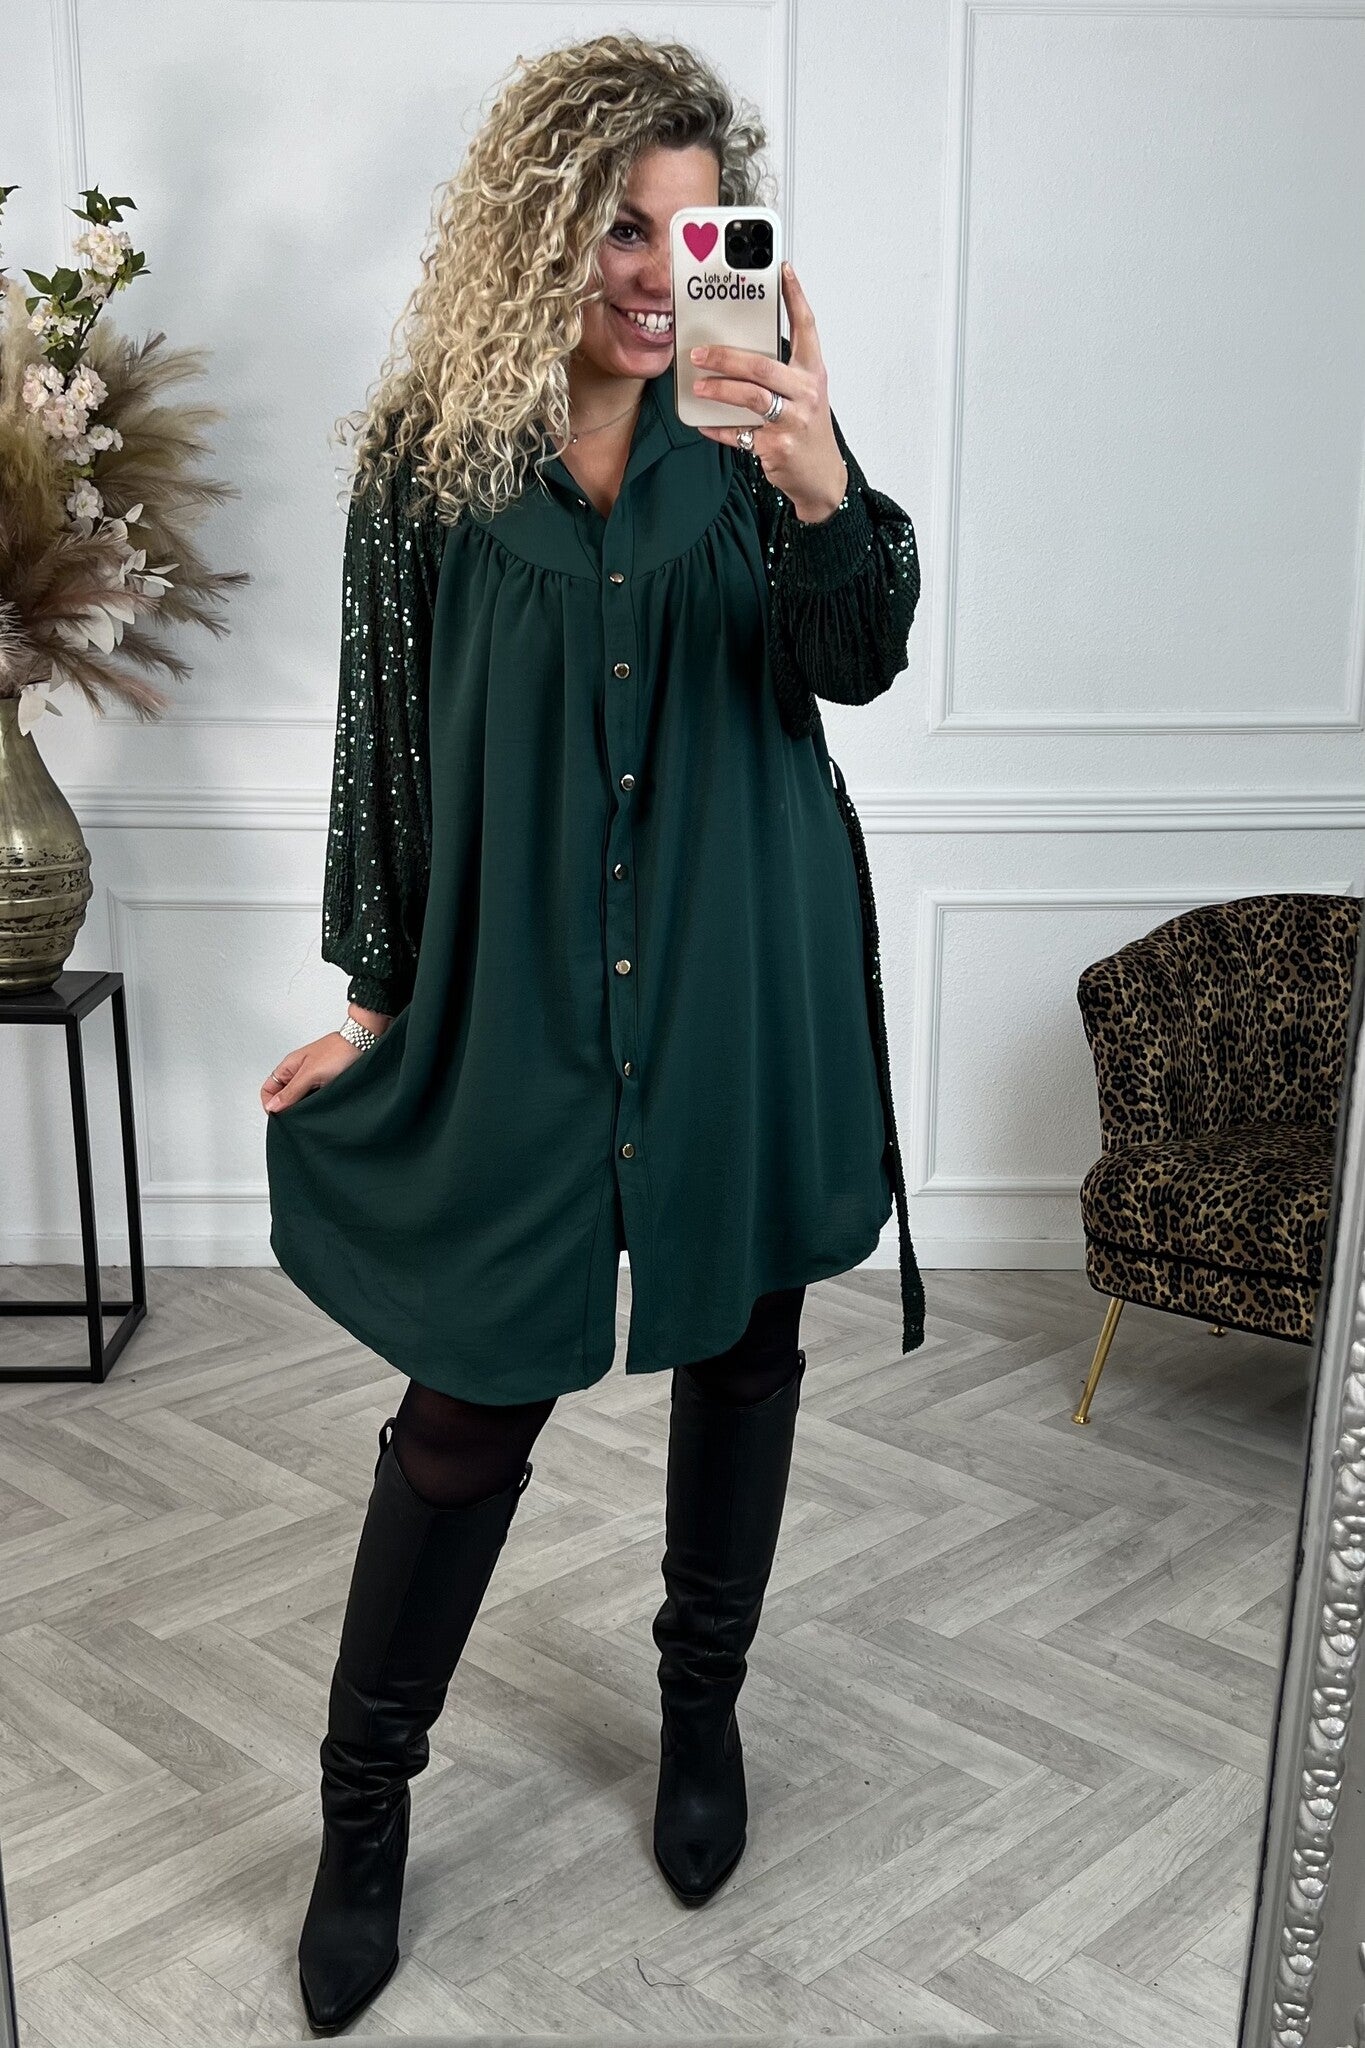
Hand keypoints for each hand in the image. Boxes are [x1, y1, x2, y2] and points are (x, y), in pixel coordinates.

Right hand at [261, 1032, 360, 1113]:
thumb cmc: (339, 1051)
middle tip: (296, 1118)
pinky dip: (316, 1104)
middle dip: (287, 1108)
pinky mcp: (327, 1083)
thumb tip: (273, 1107)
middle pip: (283, 1096)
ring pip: (299, 1098)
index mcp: (289, 1067)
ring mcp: (313, 1078)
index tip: (280, 1117)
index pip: (268, 1089)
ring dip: (303, 1107)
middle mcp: (298, 1072)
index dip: (270, 1104)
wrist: (365, 1043)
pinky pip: (315, 1098)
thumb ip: (291, 1091)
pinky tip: (322, 1108)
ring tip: (311, 1112)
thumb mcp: (310, 1074)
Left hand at [688, 260, 847, 521]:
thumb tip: (739, 350)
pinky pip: (739, 434)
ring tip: (698, 385)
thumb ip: (782, 371)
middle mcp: (806, 393)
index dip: (795, 297)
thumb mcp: (805, 393)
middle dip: (726, 357)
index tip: (783, 271)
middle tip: (699, 353)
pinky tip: (704, 422)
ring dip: (719, 390)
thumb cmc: (808, 428)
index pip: (807, 327)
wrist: (821, 476)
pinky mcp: (777, 447)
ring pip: (750, 397)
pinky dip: (719, 428)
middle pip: (762, 366)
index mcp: (813, 373)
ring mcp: (793, 422)